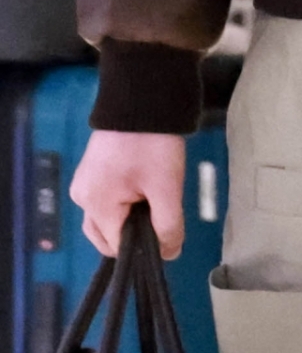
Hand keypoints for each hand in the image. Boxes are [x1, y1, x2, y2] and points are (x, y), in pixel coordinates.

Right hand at [70, 131, 186, 258]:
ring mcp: (84, 183)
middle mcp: (82, 198)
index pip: (118, 247)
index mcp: (95, 204)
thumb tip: (169, 254)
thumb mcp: (166, 186)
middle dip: (133, 234)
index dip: (144, 246)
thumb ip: (168, 225)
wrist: (142, 98)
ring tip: (152, 196)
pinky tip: (142, 188)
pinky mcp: (91, 171)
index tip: (165, 228)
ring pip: (106, 220)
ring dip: (128, 219)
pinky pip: (105, 201)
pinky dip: (122, 204)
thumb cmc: (153, 143)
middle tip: (159, 209)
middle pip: (107, 237)